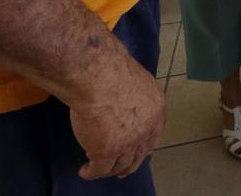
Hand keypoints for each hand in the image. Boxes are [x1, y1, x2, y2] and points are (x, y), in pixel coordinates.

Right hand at [70, 54, 165, 179]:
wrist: (98, 75)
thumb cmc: (111, 68)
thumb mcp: (134, 77)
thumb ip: (134, 90)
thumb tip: (124, 89)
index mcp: (155, 107)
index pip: (154, 133)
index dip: (145, 146)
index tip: (140, 152)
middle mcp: (146, 127)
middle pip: (139, 154)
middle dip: (130, 164)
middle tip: (122, 169)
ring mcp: (128, 142)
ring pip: (120, 164)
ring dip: (110, 170)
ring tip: (98, 169)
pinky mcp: (106, 151)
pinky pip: (99, 169)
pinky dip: (92, 172)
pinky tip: (85, 171)